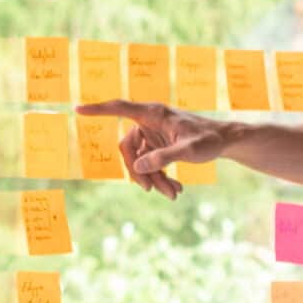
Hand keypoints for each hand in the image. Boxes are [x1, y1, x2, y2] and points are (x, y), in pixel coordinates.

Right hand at [78, 100, 233, 200]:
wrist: (225, 141)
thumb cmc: (209, 140)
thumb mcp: (189, 151)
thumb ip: (163, 158)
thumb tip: (138, 168)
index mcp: (154, 113)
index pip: (120, 108)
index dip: (98, 109)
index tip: (77, 108)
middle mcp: (149, 121)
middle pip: (128, 147)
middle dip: (138, 171)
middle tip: (150, 190)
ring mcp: (153, 134)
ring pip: (140, 160)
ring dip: (154, 179)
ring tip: (173, 195)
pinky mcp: (158, 145)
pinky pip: (150, 163)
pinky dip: (160, 177)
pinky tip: (175, 190)